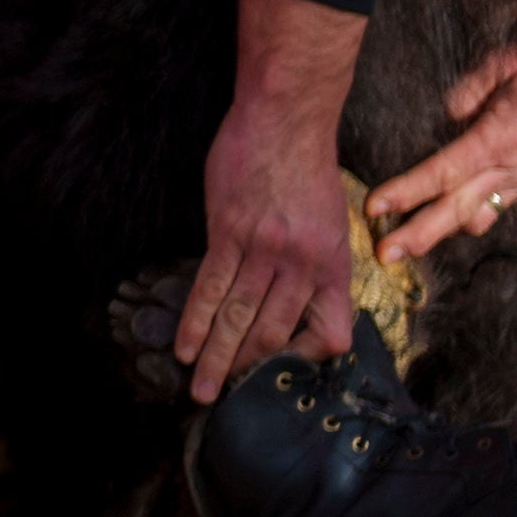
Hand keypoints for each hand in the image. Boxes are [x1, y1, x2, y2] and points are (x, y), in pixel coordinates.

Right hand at [169, 0, 368, 406]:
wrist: (287, 118)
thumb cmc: (307, 166)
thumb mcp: (331, 221)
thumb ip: (315, 262)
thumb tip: (295, 298)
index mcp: (334, 264)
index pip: (330, 332)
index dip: (307, 358)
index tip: (283, 369)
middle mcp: (303, 263)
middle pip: (275, 334)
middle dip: (249, 370)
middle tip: (228, 398)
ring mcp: (265, 248)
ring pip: (239, 318)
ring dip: (216, 359)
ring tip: (200, 389)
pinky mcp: (230, 232)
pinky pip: (211, 286)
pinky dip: (195, 320)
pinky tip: (182, 345)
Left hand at [364, 0, 516, 266]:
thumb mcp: (507, 62)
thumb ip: (470, 91)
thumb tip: (448, 116)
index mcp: (502, 137)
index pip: (443, 172)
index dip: (406, 191)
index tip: (374, 206)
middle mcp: (514, 166)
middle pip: (457, 208)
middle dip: (417, 234)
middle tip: (383, 256)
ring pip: (478, 214)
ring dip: (442, 231)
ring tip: (406, 246)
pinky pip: (498, 205)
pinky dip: (471, 217)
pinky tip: (451, 223)